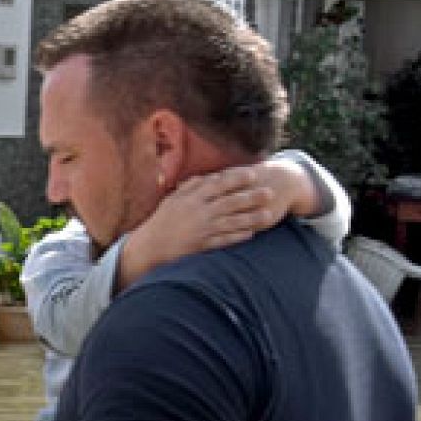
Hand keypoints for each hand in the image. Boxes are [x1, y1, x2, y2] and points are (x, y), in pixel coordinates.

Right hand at [119, 166, 282, 286]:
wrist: (150, 246)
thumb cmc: (163, 219)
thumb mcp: (174, 198)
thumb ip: (193, 186)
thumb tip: (212, 177)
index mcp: (192, 198)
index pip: (219, 184)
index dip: (237, 179)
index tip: (253, 174)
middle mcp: (199, 213)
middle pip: (230, 202)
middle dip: (251, 197)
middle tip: (270, 192)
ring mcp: (202, 230)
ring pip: (231, 222)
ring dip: (251, 218)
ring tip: (268, 214)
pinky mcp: (202, 246)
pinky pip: (224, 240)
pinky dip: (238, 237)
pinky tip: (251, 233)